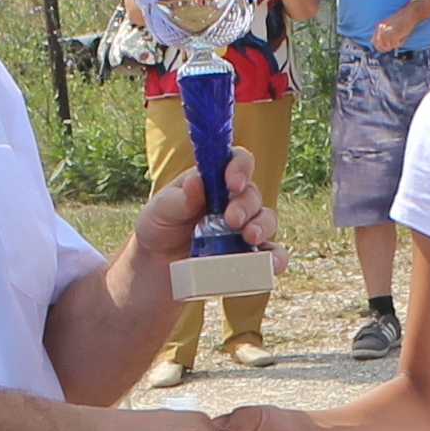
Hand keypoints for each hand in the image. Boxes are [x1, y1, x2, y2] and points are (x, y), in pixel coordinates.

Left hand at [129, 145, 279, 264]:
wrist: (153, 268)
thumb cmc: (157, 229)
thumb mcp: (158, 211)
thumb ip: (177, 198)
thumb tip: (197, 181)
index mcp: (213, 182)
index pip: (236, 162)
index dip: (240, 167)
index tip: (232, 182)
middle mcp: (232, 202)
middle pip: (252, 194)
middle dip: (246, 205)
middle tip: (232, 220)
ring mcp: (243, 230)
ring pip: (266, 221)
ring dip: (263, 227)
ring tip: (249, 238)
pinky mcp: (248, 257)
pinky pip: (271, 256)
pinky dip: (276, 258)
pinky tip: (271, 265)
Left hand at [371, 13, 417, 53]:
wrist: (409, 14)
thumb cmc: (402, 20)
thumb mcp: (389, 26)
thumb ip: (384, 34)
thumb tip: (382, 46)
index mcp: (378, 26)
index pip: (374, 42)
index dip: (380, 48)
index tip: (388, 48)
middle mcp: (380, 30)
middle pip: (381, 46)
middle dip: (389, 47)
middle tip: (396, 41)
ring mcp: (386, 33)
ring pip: (389, 46)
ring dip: (396, 43)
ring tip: (401, 36)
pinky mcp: (392, 35)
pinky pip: (396, 45)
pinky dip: (401, 42)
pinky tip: (403, 35)